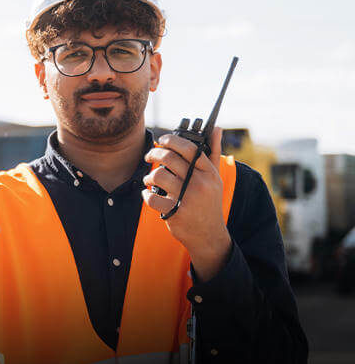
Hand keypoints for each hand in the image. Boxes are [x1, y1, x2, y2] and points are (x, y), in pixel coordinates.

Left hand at [142, 128, 231, 280]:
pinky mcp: (174, 212)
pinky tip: (149, 195)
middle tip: (148, 156)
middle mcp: (199, 183)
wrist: (209, 235)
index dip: (172, 140)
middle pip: (169, 158)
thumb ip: (213, 152)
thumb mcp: (215, 178)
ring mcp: (187, 198)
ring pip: (158, 175)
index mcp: (209, 172)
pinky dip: (146, 195)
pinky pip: (151, 197)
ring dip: (148, 176)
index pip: (189, 148)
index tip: (162, 140)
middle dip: (153, 154)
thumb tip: (216, 128)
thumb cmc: (209, 202)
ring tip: (150, 180)